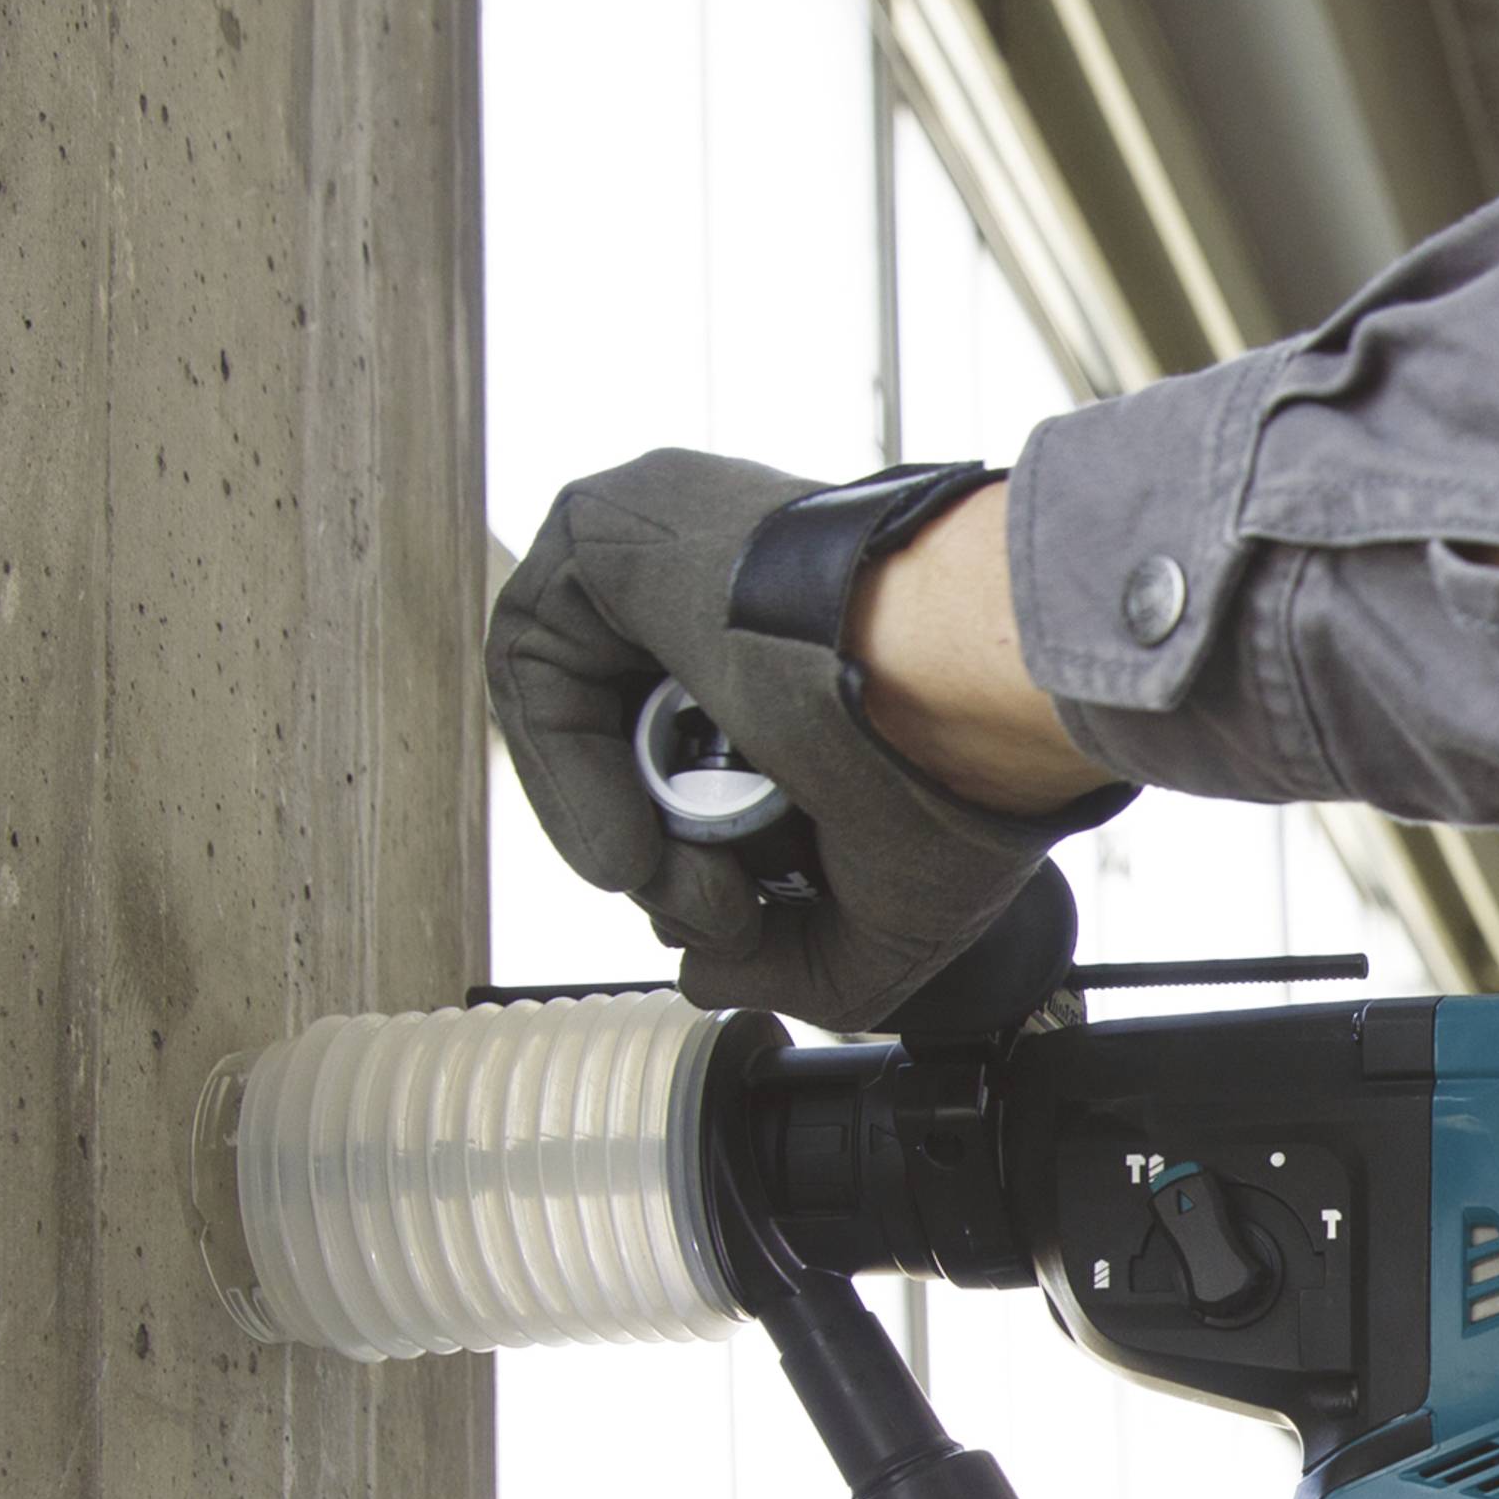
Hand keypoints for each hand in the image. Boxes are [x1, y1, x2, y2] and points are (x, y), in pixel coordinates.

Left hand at [486, 449, 1123, 1029]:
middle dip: (664, 849)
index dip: (702, 856)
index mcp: (814, 646)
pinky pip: (537, 660)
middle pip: (635, 738)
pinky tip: (632, 843)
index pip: (704, 755)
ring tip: (675, 884)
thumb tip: (702, 972)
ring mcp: (672, 540)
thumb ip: (789, 967)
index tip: (741, 920)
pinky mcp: (611, 527)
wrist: (962, 692)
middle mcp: (740, 585)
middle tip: (717, 907)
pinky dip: (564, 772)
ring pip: (582, 708)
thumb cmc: (959, 779)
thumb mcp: (882, 927)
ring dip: (618, 829)